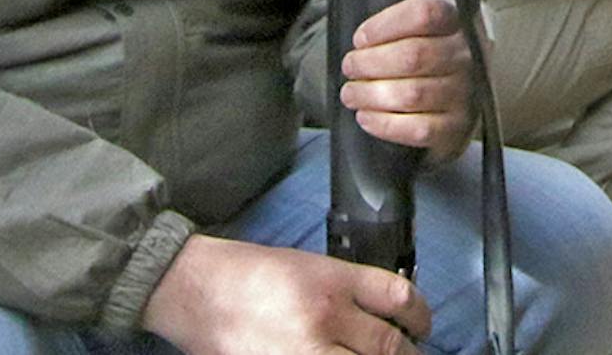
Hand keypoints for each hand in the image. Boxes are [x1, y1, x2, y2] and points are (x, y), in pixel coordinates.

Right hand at [141, 235, 430, 354]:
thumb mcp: (301, 265)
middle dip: (406, 354)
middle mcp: (324, 315)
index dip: (420, 315)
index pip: (398, 297)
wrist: (191, 290)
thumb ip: (342, 290)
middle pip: (392, 346)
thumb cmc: (243, 273)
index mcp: (329, 279)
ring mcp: (307, 352)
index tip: (420, 325)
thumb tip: (381, 316)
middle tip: (406, 353)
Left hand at [341, 0, 472, 162]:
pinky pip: (418, 129)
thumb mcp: (417, 32)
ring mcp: (464, 96)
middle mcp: (465, 58)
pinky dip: (384, 123)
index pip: (423, 14)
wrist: (454, 104)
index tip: (360, 38)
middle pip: (413, 55)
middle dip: (370, 62)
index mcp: (454, 24)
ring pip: (412, 94)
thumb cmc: (426, 62)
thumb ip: (394, 28)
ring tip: (351, 93)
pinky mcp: (456, 129)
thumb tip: (362, 42)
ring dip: (371, 94)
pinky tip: (366, 116)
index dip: (384, 25)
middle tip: (350, 67)